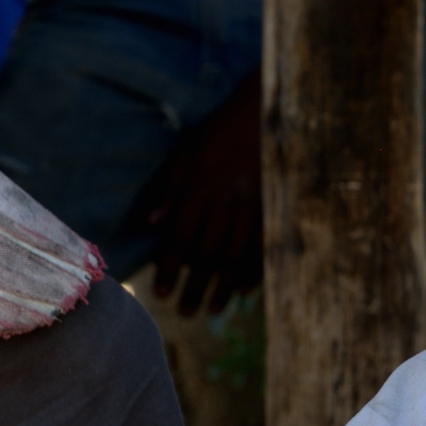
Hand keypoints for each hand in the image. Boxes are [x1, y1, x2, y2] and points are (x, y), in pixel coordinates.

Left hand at [138, 69, 262, 314]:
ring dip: (222, 286)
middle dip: (194, 287)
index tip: (162, 293)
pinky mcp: (273, 206)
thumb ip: (169, 188)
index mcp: (198, 190)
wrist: (266, 112)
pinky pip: (263, 246)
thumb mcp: (186, 151)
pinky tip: (244, 289)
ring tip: (213, 309)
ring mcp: (252, 207)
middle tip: (186, 313)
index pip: (180, 239)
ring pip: (234, 256)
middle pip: (206, 255)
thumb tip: (152, 222)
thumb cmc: (221, 130)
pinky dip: (253, 270)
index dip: (170, 269)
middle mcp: (223, 203)